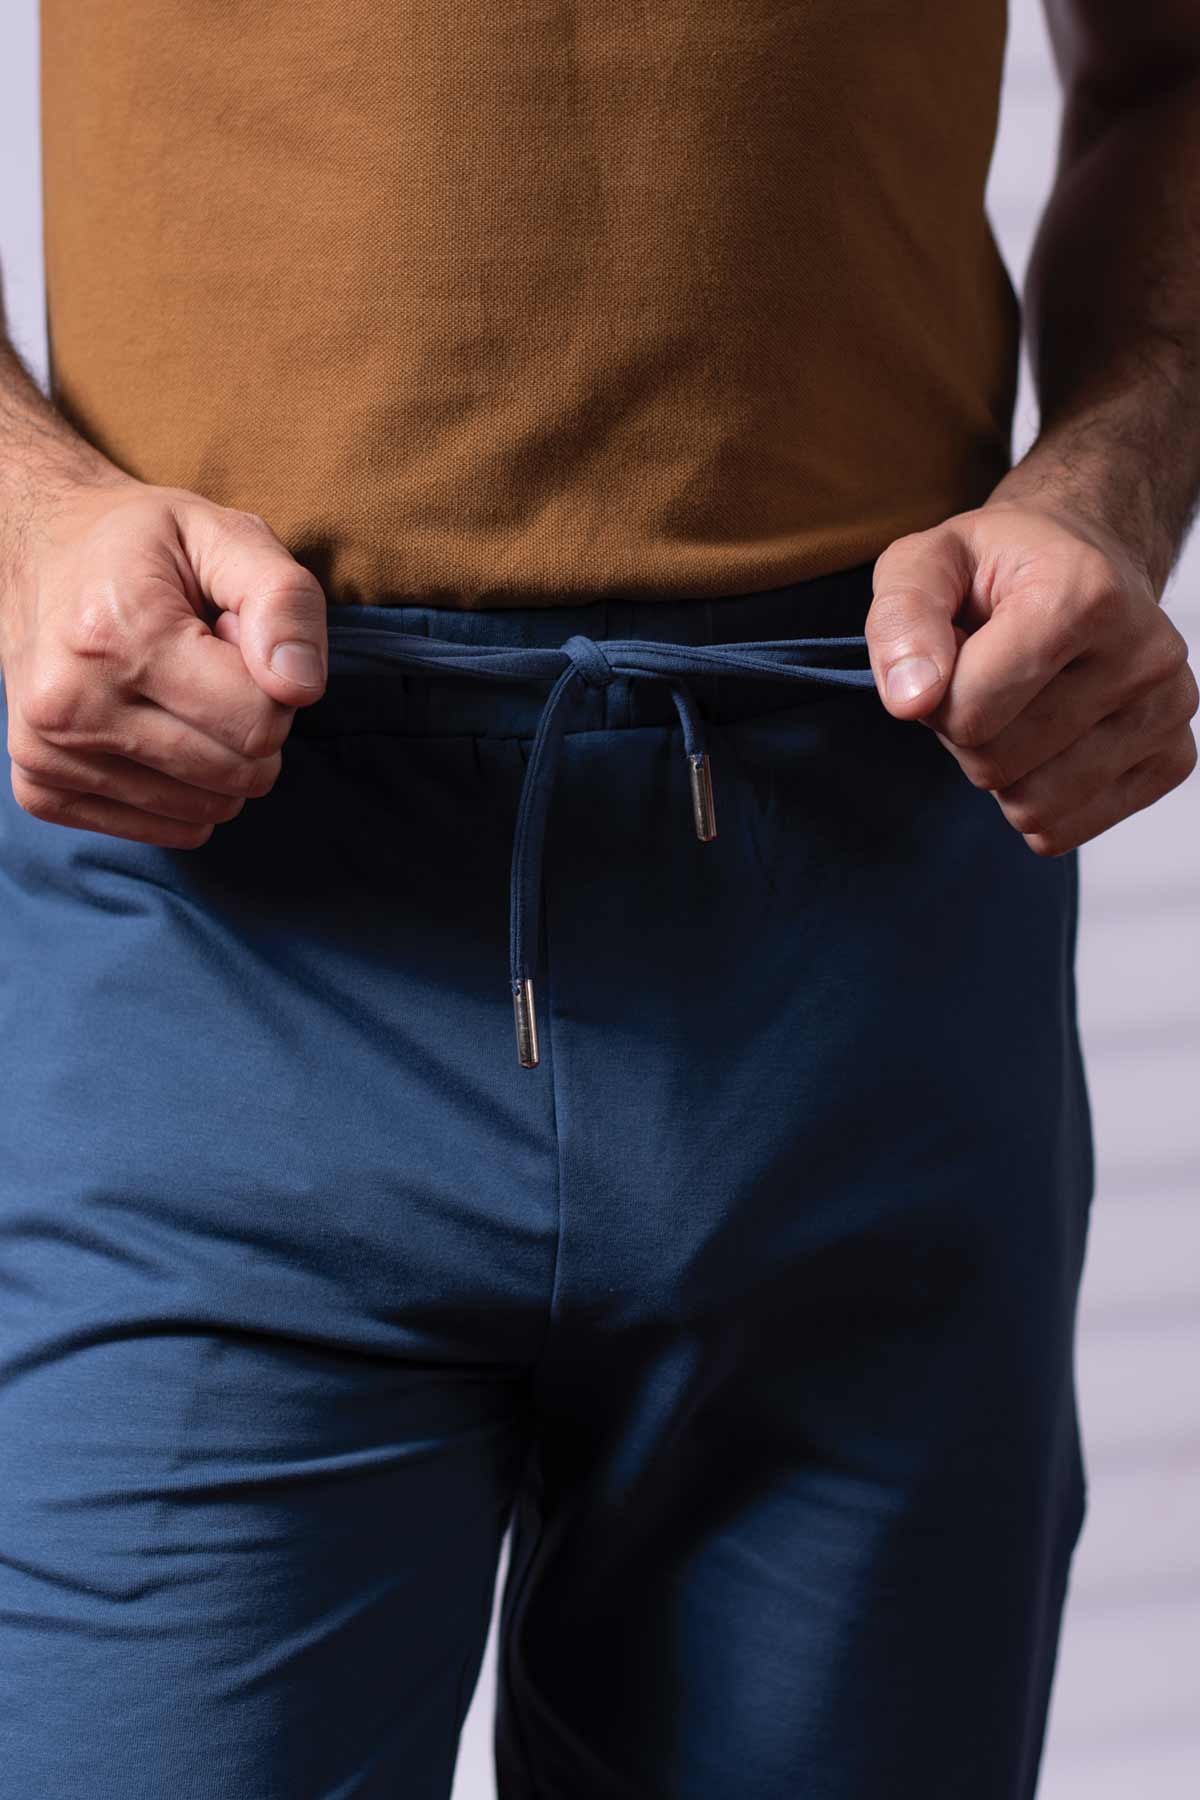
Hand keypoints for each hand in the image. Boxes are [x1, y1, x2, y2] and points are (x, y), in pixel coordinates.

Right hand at [0, 474, 327, 847]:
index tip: (231, 637)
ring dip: (217, 756)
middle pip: (239, 773)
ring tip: (175, 689)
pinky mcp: (40, 790)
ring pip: (206, 809)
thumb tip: (301, 688)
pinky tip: (148, 725)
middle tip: (206, 664)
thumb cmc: (143, 544)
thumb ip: (284, 602)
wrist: (37, 549)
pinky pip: (169, 831)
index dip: (272, 681)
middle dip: (249, 722)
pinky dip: (182, 789)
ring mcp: (46, 754)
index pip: (260, 721)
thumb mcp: (226, 535)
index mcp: (118, 634)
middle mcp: (70, 703)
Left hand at [865, 498, 1198, 854]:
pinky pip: (1066, 830)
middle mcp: (1143, 653)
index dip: (933, 696)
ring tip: (1016, 708)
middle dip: (966, 733)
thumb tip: (910, 699)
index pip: (968, 712)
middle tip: (985, 681)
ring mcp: (1167, 711)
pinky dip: (1037, 797)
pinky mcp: (1173, 759)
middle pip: (995, 763)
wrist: (1087, 562)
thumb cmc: (1001, 566)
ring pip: (1032, 806)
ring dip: (1000, 770)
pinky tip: (1049, 740)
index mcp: (1082, 594)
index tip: (952, 655)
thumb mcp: (924, 565)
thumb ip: (901, 619)